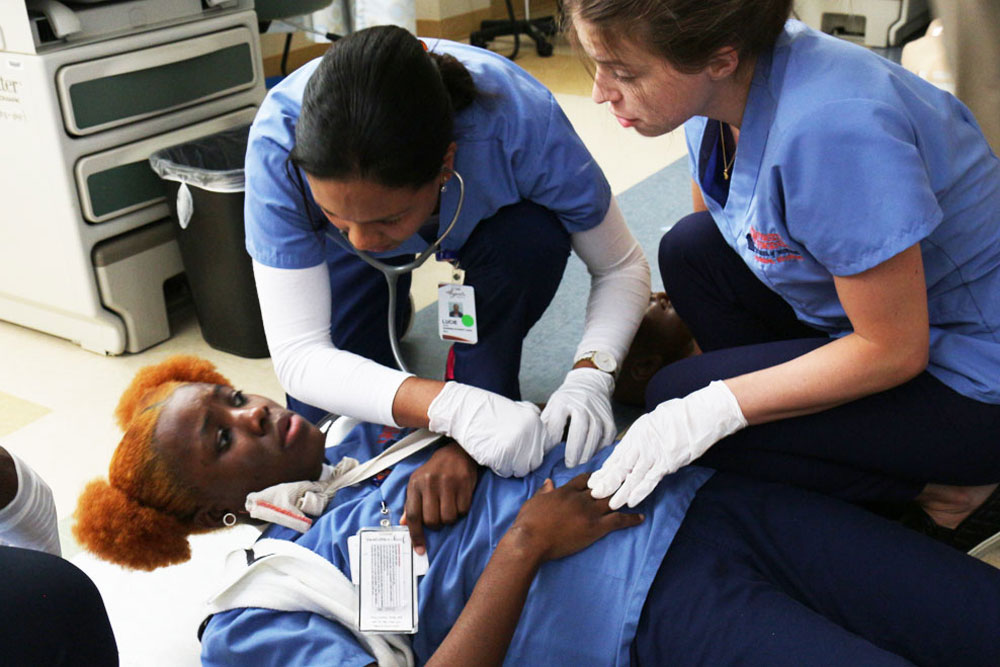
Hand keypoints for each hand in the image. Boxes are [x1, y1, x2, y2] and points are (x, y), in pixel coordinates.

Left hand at [401, 441, 479, 554]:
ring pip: (449, 518)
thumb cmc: (434, 471)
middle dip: (436, 525)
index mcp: (416, 485)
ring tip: (449, 507)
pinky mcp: (464, 483)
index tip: (420, 549)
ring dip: (450, 518)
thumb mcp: (418, 483)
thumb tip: (404, 522)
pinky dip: (461, 511)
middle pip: (432, 521)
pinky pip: (463, 510)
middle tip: (439, 516)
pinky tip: (459, 500)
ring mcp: (448, 483)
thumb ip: (411, 503)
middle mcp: (430, 484)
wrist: (456, 452)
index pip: (413, 516)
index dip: (416, 535)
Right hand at [427, 382, 549, 476]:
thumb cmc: (489, 411)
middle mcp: (529, 435)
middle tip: (507, 453)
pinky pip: (505, 472)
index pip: (543, 450)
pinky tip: (490, 453)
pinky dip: (498, 467)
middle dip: (521, 461)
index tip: (521, 450)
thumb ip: (533, 422)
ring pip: (520, 470)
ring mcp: (515, 447)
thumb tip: (545, 438)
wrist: (465, 410)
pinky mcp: (501, 457)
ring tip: (498, 452)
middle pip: (533, 463)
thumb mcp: (518, 408)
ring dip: (510, 465)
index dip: (531, 452)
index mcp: (535, 424)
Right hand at [502, 473, 643, 563]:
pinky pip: (618, 520)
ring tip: (637, 494)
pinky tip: (641, 518)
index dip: (595, 478)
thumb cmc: (527, 523)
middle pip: (602, 487)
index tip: (603, 478)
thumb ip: (544, 492)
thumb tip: (549, 482)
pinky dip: (631, 518)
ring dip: (625, 497)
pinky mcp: (595, 528)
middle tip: (628, 480)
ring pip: (612, 500)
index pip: (584, 480)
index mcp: (565, 491)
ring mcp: (588, 512)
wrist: (530, 541)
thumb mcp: (533, 502)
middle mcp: (579, 498)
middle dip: (614, 484)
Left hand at [541, 368, 615, 467]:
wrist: (590, 382)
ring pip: (596, 435)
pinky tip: (592, 454)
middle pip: (580, 429)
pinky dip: (600, 448)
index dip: (551, 443)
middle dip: (574, 450)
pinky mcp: (609, 418)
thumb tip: (539, 446)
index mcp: (563, 401)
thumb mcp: (553, 405)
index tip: (548, 453)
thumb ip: (546, 424)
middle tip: (569, 464)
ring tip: (579, 462)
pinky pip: (607, 437)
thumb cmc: (568, 399)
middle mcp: (583, 404)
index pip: (556, 425)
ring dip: (587, 452)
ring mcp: (598, 411)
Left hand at [588, 381, 746, 508]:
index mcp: (636, 434)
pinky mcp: (667, 463)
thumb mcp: (653, 422)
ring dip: (621, 491)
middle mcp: (641, 444)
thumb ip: (642, 437)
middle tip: (594, 494)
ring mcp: (653, 454)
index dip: (605, 470)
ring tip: (610, 503)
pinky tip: (631, 501)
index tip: (594, 480)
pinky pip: (650, 480)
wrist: (698, 415)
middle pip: (620, 467)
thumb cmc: (678, 416)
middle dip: (606, 482)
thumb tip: (634, 449)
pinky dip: (640, 491)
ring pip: (633, 476)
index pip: (617, 456)